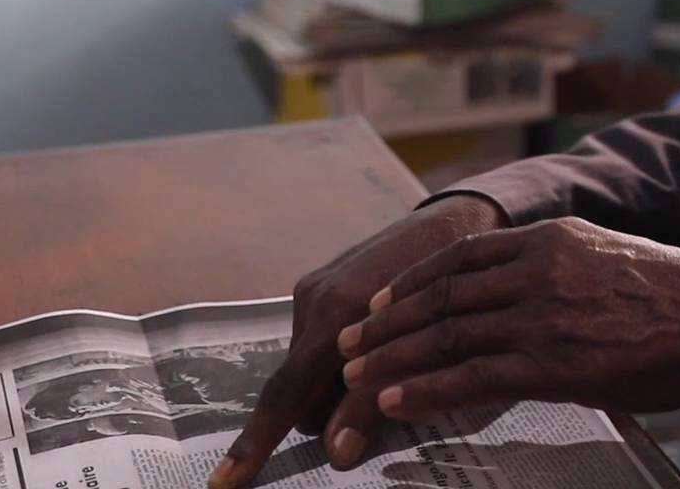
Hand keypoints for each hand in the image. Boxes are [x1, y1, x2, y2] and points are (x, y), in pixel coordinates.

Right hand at [209, 194, 508, 488]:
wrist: (458, 218)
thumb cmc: (454, 285)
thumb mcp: (424, 347)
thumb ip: (374, 400)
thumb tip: (337, 455)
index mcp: (334, 315)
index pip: (284, 396)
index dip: (255, 443)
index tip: (221, 484)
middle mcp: (313, 301)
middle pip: (302, 393)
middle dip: (329, 411)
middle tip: (382, 402)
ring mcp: (314, 291)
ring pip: (312, 372)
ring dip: (339, 386)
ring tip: (392, 364)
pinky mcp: (323, 286)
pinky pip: (319, 345)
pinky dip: (342, 362)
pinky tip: (382, 346)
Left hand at [336, 216, 679, 420]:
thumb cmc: (678, 300)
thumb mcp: (611, 260)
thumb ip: (562, 270)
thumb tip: (526, 293)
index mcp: (553, 239)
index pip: (461, 255)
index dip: (411, 281)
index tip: (379, 302)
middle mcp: (540, 269)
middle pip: (442, 295)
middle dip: (387, 323)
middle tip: (349, 344)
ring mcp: (544, 315)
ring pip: (446, 334)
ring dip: (392, 357)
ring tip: (356, 379)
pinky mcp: (553, 363)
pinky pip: (472, 376)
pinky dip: (425, 388)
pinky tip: (394, 401)